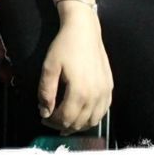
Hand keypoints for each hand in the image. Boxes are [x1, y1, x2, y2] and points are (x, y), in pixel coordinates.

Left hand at [38, 5, 112, 133]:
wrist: (84, 29)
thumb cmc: (65, 45)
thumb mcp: (49, 66)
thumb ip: (46, 91)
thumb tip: (45, 112)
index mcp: (79, 92)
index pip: (66, 119)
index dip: (53, 122)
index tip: (44, 117)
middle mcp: (95, 96)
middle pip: (79, 123)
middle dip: (63, 125)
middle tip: (51, 118)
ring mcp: (105, 92)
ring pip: (93, 120)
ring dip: (78, 124)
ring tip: (65, 120)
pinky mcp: (110, 87)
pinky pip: (103, 111)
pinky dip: (92, 117)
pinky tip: (82, 113)